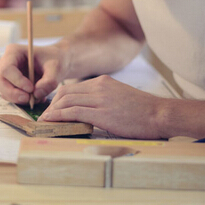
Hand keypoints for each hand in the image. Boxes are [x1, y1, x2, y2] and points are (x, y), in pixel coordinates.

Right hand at [0, 43, 68, 104]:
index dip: (17, 81)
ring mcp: (6, 75)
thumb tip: (36, 94)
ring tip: (38, 97)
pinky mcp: (10, 85)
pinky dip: (22, 101)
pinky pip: (10, 97)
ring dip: (18, 99)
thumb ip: (49, 81)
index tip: (31, 89)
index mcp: (13, 52)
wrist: (56, 63)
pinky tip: (37, 97)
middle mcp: (5, 62)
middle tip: (28, 99)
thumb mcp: (56, 68)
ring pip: (3, 91)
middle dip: (12, 93)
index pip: (7, 69)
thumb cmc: (55, 60)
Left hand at [39, 75, 164, 138]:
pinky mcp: (101, 113)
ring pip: (67, 101)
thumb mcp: (120, 97)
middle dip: (52, 105)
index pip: (72, 88)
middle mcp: (99, 86)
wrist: (159, 113)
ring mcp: (100, 98)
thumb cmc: (142, 110)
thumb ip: (103, 99)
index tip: (52, 109)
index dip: (58, 99)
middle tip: (45, 117)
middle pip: (65, 93)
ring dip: (52, 112)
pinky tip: (51, 122)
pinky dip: (59, 117)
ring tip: (45, 122)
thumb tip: (88, 111)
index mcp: (103, 82)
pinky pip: (73, 112)